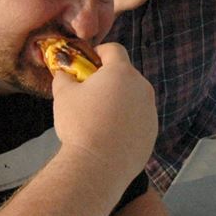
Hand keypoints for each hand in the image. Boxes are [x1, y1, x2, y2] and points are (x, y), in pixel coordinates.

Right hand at [50, 42, 156, 181]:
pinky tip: (110, 136)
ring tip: (100, 119)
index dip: (100, 52)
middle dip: (109, 80)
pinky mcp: (152, 132)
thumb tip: (63, 73)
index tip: (88, 63)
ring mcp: (150, 111)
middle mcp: (142, 88)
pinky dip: (127, 122)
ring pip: (134, 98)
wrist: (99, 165)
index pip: (114, 50)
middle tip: (90, 94)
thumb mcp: (63, 96)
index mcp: (121, 73)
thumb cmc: (80, 125)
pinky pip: (139, 119)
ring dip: (119, 101)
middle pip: (126, 75)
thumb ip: (63, 78)